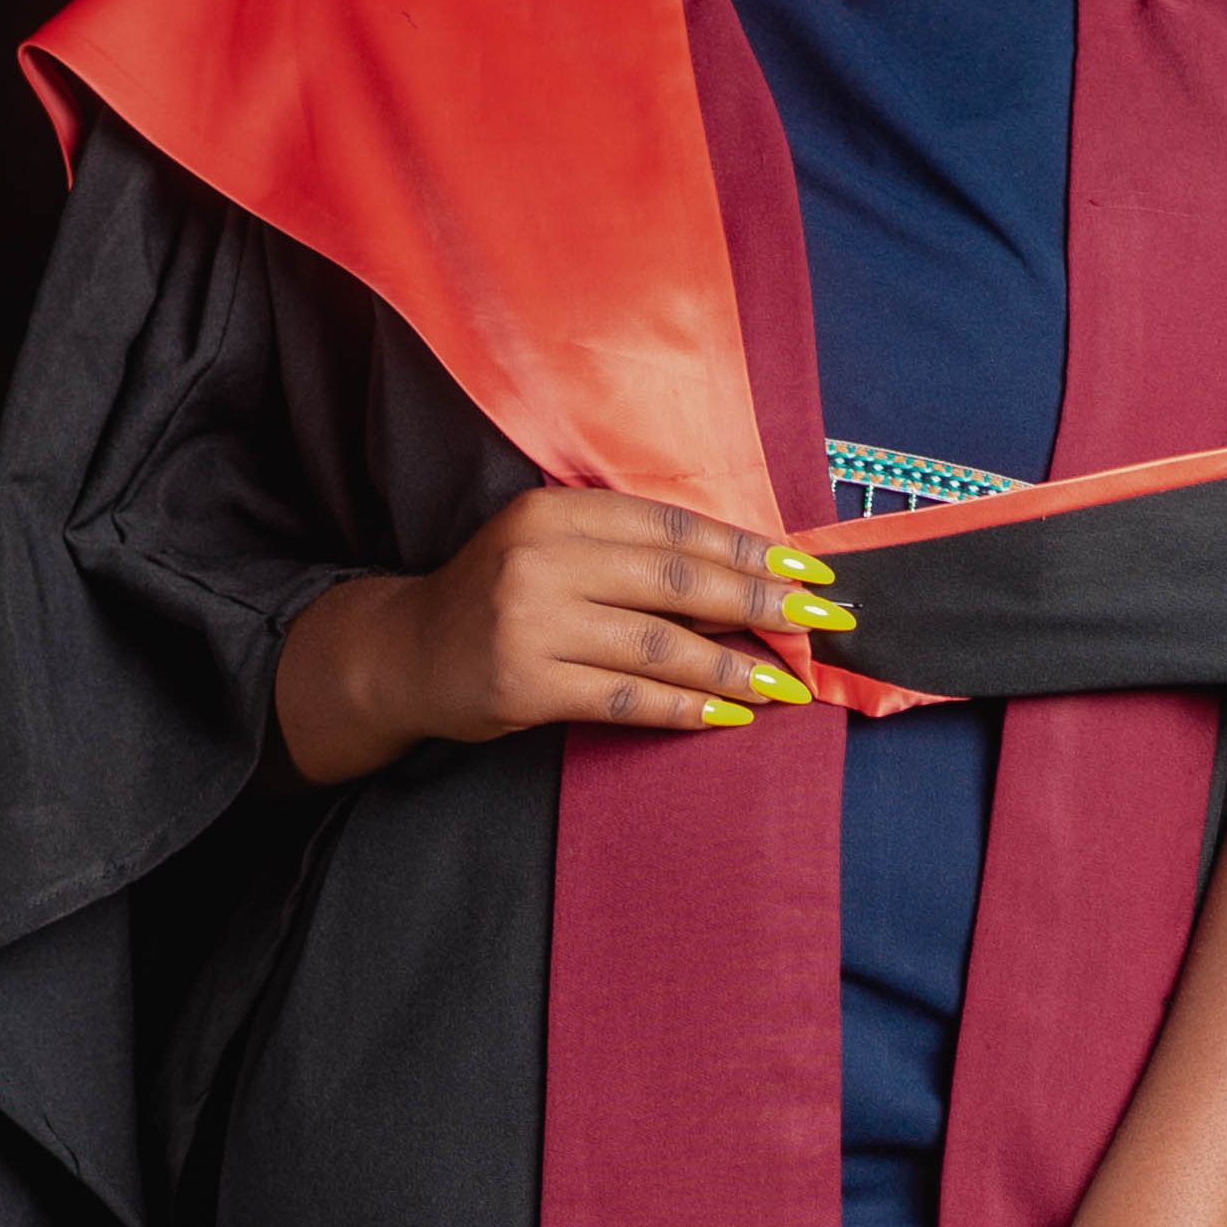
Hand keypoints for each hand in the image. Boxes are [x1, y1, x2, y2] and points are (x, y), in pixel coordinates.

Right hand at [269, 489, 852, 785]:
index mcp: (557, 511)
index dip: (749, 548)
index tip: (811, 569)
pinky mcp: (523, 685)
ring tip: (788, 681)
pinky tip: (730, 716)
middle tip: (821, 621)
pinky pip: (624, 698)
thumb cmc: (500, 596)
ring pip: (659, 645)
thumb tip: (751, 578)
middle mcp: (541, 558)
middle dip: (761, 602)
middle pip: (677, 581)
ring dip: (734, 666)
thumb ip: (633, 555)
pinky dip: (684, 709)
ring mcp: (530, 623)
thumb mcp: (556, 550)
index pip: (674, 527)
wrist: (405, 653)